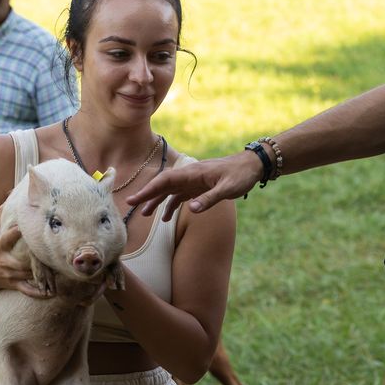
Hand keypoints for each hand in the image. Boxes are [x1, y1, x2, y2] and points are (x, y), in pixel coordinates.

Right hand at [0, 206, 51, 298]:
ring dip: (43, 274)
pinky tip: (51, 294)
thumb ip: (2, 215)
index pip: (6, 238)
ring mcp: (10, 274)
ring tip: (60, 270)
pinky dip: (38, 294)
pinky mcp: (15, 285)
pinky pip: (27, 291)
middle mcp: (4, 260)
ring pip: (28, 274)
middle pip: (21, 259)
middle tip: (53, 252)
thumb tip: (10, 194)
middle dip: (35, 257)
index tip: (24, 226)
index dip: (15, 232)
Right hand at [126, 151, 263, 220]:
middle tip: (132, 206)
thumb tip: (190, 209)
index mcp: (193, 173)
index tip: (135, 199)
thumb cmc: (240, 175)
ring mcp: (193, 181)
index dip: (148, 190)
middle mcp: (189, 176)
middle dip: (147, 195)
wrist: (252, 166)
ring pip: (170, 191)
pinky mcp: (199, 187)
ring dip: (157, 201)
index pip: (165, 181)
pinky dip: (172, 206)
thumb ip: (209, 199)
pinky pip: (181, 196)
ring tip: (145, 215)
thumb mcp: (227, 189)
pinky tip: (167, 218)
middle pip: (163, 185)